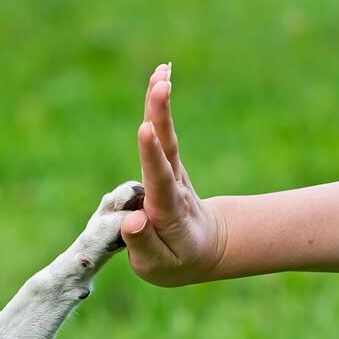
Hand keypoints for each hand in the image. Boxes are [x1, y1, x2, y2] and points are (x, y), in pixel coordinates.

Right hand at [120, 64, 226, 285]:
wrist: (205, 248)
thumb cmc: (176, 261)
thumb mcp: (159, 266)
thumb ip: (144, 244)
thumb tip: (132, 219)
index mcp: (168, 212)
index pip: (159, 180)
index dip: (151, 156)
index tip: (146, 130)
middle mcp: (173, 186)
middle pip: (167, 148)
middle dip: (161, 116)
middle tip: (161, 84)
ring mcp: (172, 172)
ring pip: (166, 136)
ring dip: (160, 104)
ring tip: (161, 71)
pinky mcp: (167, 164)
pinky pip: (162, 133)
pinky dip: (159, 106)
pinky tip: (159, 77)